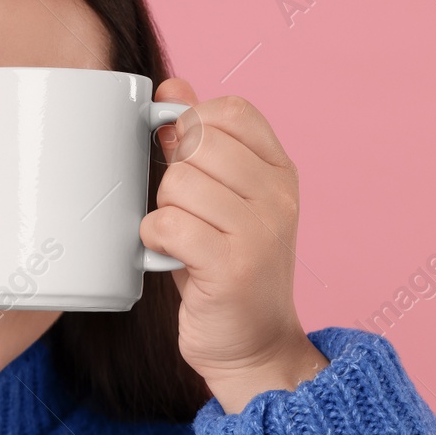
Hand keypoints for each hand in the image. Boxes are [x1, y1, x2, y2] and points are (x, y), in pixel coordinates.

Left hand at [141, 78, 329, 413]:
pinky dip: (155, 242)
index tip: (188, 162)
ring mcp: (260, 231)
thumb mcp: (218, 201)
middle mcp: (278, 196)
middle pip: (197, 144)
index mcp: (280, 171)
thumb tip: (172, 87)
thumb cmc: (226, 269)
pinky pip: (168, 225)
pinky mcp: (233, 267)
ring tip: (183, 242)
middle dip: (174, 177)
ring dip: (164, 214)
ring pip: (177, 183)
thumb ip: (197, 145)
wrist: (252, 347)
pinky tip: (171, 259)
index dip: (195, 126)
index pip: (232, 111)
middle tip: (187, 216)